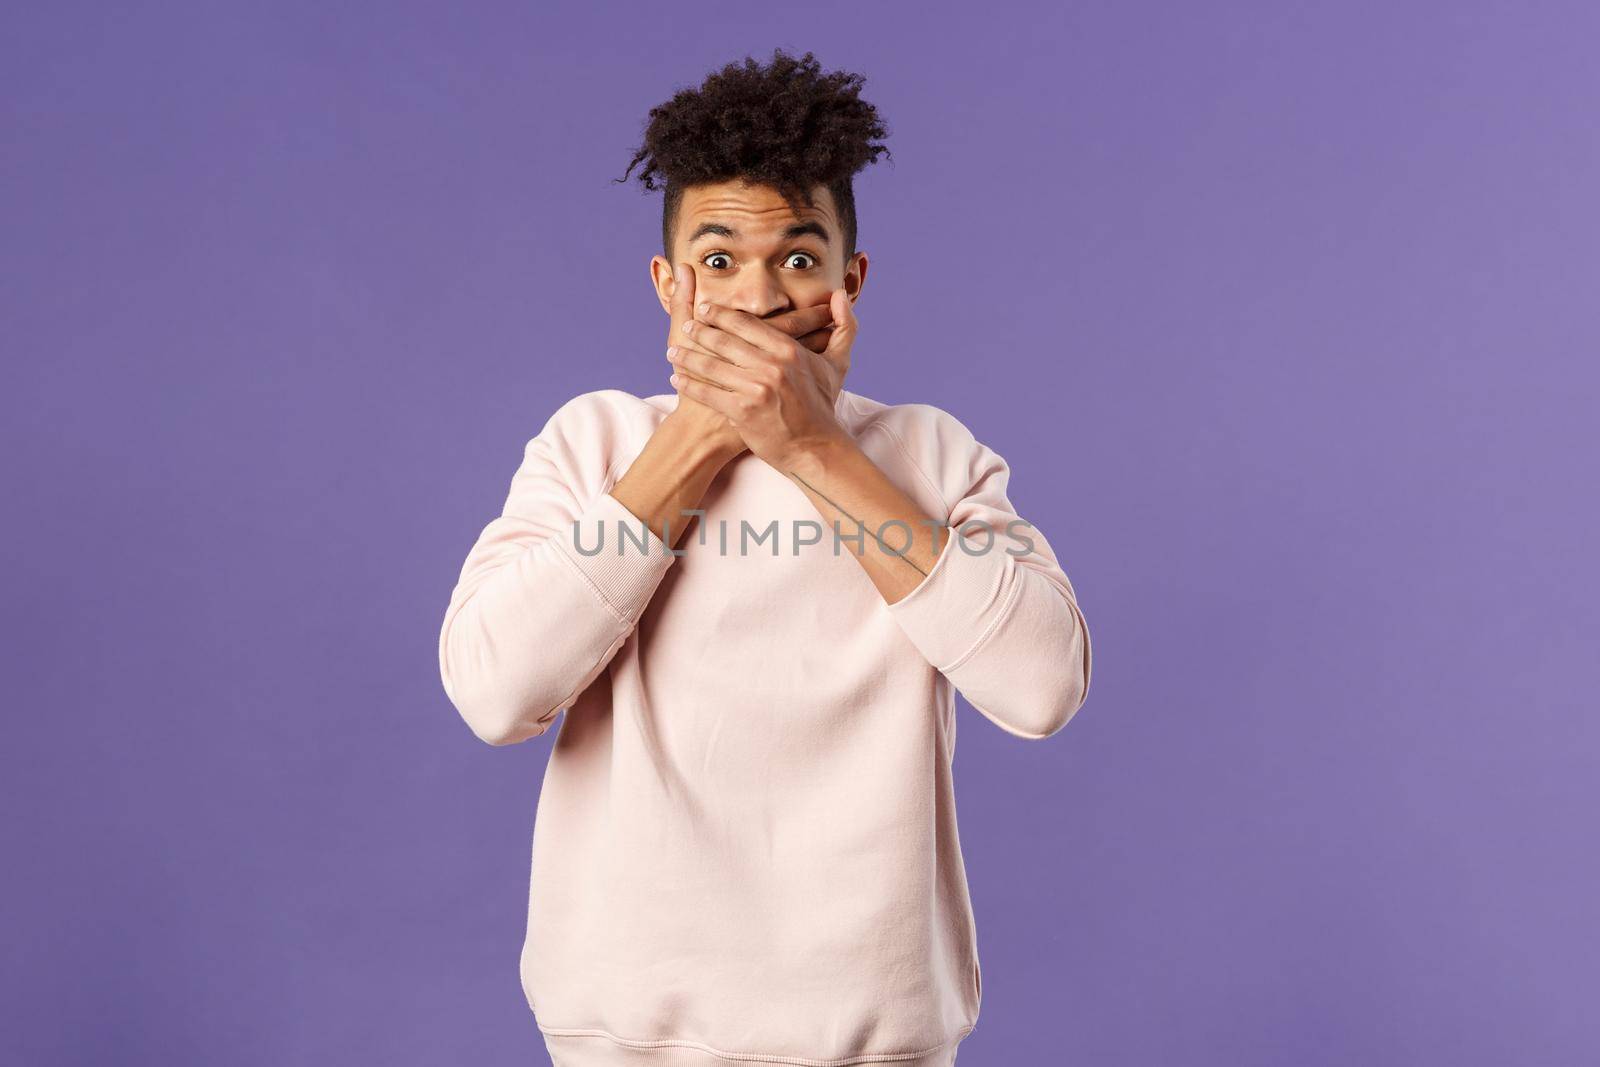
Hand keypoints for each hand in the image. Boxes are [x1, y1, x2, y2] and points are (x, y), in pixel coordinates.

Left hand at [667, 287, 858, 469]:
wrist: (815, 448)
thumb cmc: (823, 406)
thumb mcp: (837, 364)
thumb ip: (843, 327)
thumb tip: (839, 295)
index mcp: (788, 350)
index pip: (746, 324)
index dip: (721, 314)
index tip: (704, 308)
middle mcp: (771, 366)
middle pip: (724, 341)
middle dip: (699, 331)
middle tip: (685, 326)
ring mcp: (756, 388)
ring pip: (712, 365)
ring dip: (687, 356)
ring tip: (673, 350)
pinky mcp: (742, 411)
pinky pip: (708, 392)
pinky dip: (689, 384)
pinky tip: (676, 378)